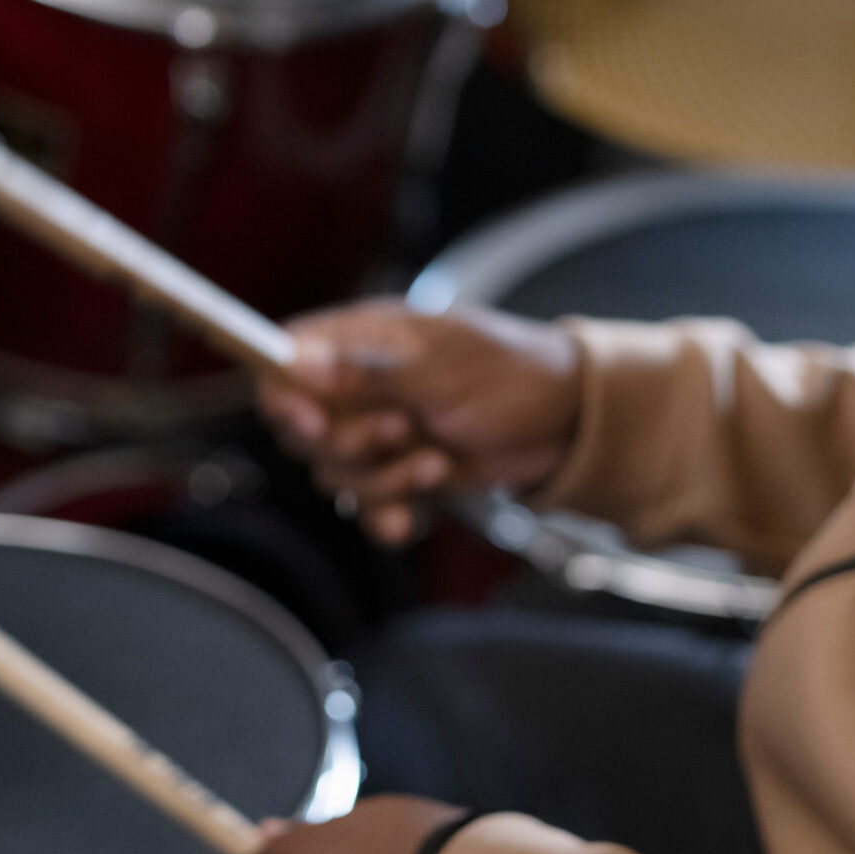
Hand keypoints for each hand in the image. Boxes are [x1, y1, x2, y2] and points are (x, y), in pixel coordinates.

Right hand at [258, 302, 581, 544]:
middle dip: (349, 445)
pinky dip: (388, 514)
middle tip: (399, 432)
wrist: (571, 424)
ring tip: (434, 463)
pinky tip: (417, 513)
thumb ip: (367, 372)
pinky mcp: (400, 471)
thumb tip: (299, 361)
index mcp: (364, 339)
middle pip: (303, 428)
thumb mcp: (441, 371)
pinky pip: (368, 505)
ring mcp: (380, 430)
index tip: (309, 423)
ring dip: (383, 480)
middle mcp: (361, 384)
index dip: (282, 393)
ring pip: (336, 473)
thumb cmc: (515, 375)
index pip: (286, 357)